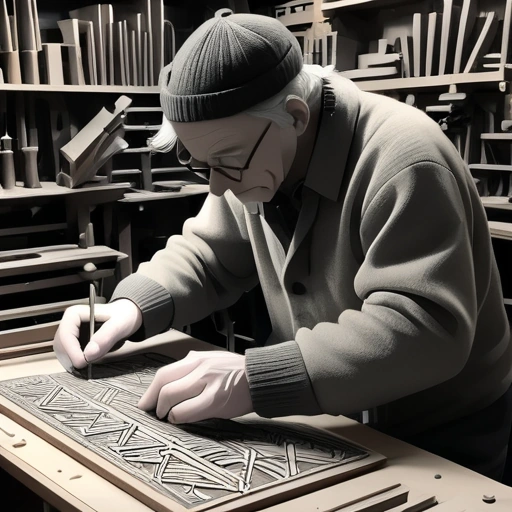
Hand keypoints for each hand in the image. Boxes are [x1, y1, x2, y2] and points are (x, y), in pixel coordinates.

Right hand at [53, 299, 142, 371]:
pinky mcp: (73, 344)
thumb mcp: (119, 324)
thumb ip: (105, 337)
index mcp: (75, 314)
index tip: (83, 361)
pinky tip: (90, 359)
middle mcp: (69, 324)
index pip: (65, 335)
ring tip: (93, 358)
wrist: (127, 317)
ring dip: (75, 360)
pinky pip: (69, 356)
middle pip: (61, 345)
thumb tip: (89, 353)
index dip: (72, 350)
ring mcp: (70, 334)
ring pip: (63, 353)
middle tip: (90, 362)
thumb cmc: (123, 316)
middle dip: (74, 356)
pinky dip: (78, 361)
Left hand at [138, 350, 252, 423]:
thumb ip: (192, 367)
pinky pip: (186, 411)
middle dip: (154, 403)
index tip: (145, 403)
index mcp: (197, 358)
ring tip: (170, 417)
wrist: (261, 377)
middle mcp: (200, 367)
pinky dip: (178, 417)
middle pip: (163, 385)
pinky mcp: (215, 399)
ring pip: (171, 398)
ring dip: (165, 412)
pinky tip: (181, 419)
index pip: (164, 374)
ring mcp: (207, 383)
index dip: (150, 392)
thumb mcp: (212, 360)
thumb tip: (169, 382)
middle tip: (156, 413)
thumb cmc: (236, 372)